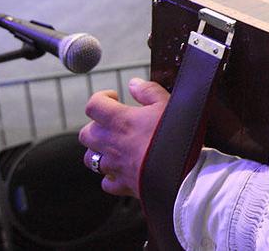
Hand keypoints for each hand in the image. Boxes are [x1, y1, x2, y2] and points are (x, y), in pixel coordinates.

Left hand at [79, 78, 168, 197]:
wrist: (183, 171)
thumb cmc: (177, 136)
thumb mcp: (168, 104)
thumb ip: (148, 91)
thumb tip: (134, 84)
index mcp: (120, 120)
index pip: (94, 105)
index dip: (101, 98)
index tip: (113, 98)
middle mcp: (111, 143)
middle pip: (86, 133)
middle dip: (96, 125)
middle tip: (113, 123)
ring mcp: (114, 166)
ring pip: (90, 159)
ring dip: (98, 151)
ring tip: (113, 146)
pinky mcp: (122, 184)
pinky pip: (106, 182)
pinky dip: (111, 176)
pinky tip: (122, 169)